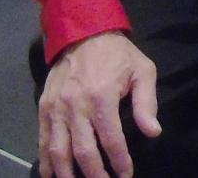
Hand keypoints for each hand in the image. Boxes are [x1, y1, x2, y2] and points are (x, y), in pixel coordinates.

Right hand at [38, 31, 160, 177]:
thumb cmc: (118, 54)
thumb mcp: (142, 70)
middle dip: (95, 174)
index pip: (111, 138)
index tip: (126, 175)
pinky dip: (47, 161)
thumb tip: (154, 132)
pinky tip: (53, 174)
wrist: (84, 34)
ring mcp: (57, 109)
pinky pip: (43, 141)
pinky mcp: (44, 109)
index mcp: (103, 96)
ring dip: (67, 173)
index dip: (120, 160)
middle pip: (83, 151)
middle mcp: (76, 106)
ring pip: (59, 151)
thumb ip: (146, 102)